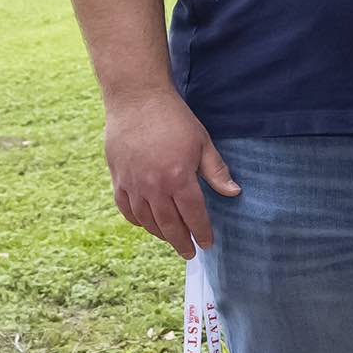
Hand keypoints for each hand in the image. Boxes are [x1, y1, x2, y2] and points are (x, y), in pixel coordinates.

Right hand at [104, 88, 236, 259]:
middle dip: (181, 242)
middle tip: (190, 253)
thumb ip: (216, 171)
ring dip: (160, 234)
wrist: (137, 99)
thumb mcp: (202, 142)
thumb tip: (235, 193)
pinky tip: (147, 224)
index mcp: (178, 178)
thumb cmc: (174, 118)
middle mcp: (154, 186)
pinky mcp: (117, 178)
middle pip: (169, 225)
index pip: (194, 215)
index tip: (207, 244)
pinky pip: (126, 209)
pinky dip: (137, 220)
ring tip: (172, 239)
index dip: (201, 232)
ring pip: (147, 221)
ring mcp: (133, 184)